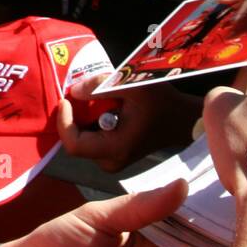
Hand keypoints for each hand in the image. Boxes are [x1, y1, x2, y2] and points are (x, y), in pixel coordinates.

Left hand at [58, 77, 195, 172]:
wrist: (182, 119)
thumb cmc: (162, 102)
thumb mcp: (133, 86)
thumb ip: (101, 87)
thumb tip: (74, 91)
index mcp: (115, 149)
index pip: (74, 144)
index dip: (64, 122)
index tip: (67, 99)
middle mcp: (111, 161)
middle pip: (76, 140)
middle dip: (74, 116)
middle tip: (80, 92)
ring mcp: (112, 161)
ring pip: (83, 139)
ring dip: (83, 117)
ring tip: (96, 97)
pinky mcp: (114, 156)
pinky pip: (92, 139)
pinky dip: (92, 121)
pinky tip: (104, 106)